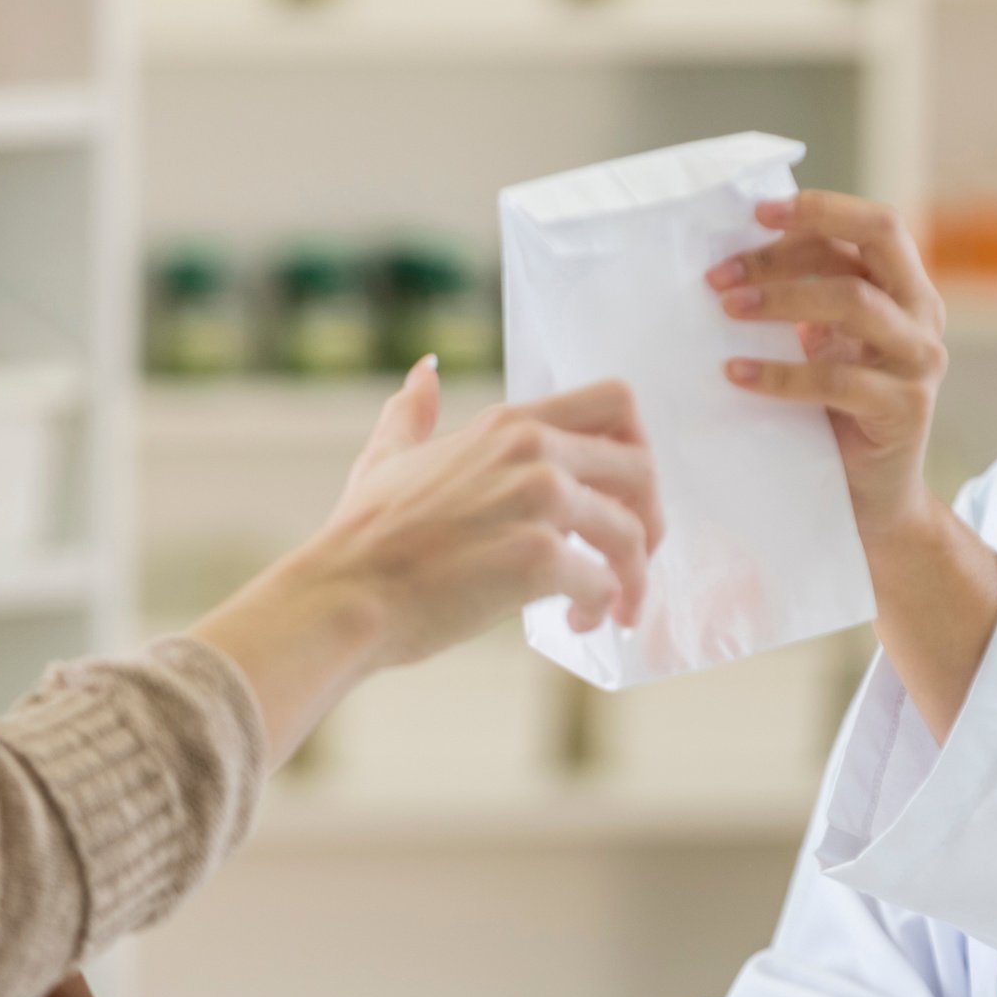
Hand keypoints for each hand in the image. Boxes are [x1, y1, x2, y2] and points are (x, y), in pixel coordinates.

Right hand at [190, 360, 662, 769]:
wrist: (345, 596)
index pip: (616, 402)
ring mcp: (538, 502)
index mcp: (509, 424)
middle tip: (634, 559)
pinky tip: (578, 625)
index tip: (625, 493)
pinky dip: (603, 610)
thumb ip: (412, 413)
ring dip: (634, 577)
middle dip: (652, 517)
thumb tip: (425, 370)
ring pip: (632, 531)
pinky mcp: (538, 559)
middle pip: (643, 464)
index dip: (638, 447)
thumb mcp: (387, 457)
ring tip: (616, 609)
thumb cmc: (361, 538)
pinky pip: (604, 584)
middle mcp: (532, 450)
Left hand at [709, 190, 949, 543]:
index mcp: (905, 289)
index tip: (756, 213)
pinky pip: (836, 379)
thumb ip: (803, 301)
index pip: (872, 226)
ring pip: (855, 302)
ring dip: (782, 299)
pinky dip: (779, 374)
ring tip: (727, 309)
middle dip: (797, 243)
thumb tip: (731, 261)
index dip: (819, 210)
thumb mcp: (822, 346)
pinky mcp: (904, 409)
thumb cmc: (834, 416)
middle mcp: (922, 315)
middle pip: (877, 242)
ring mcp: (919, 361)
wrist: (871, 501)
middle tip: (723, 271)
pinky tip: (736, 373)